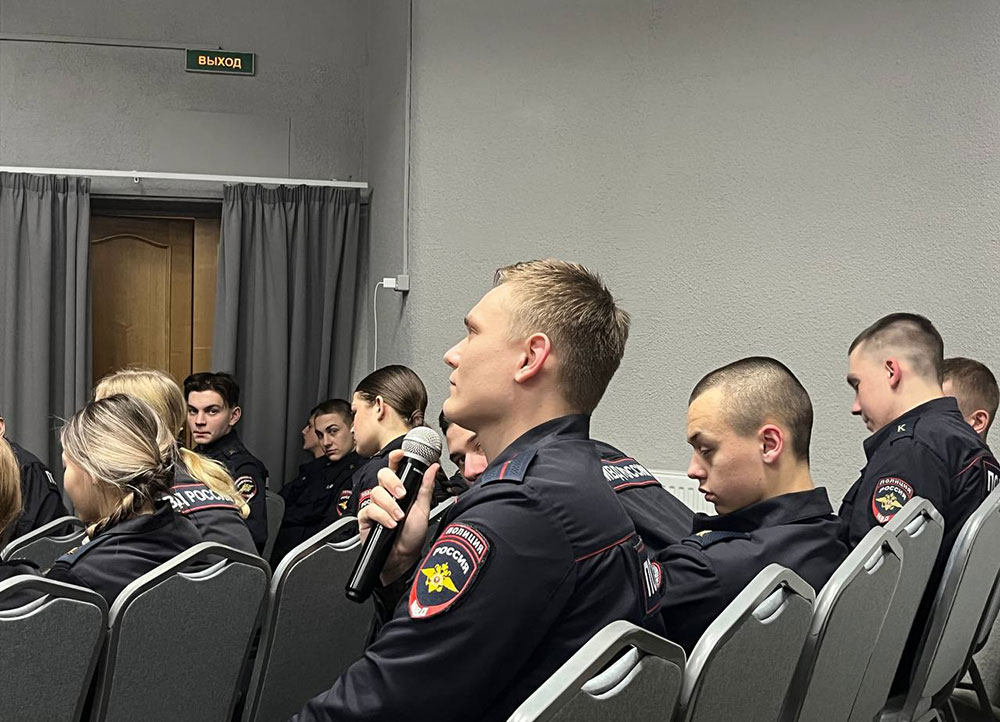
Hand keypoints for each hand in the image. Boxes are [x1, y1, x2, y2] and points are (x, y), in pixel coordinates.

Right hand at [357, 449, 438, 585]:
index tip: (401, 453)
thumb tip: (433, 467)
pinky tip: (390, 524)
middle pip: (383, 475)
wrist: (403, 559)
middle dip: (393, 483)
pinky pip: (370, 510)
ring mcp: (376, 506)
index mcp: (401, 489)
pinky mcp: (366, 518)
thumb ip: (426, 487)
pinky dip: (382, 517)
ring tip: (399, 518)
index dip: (396, 458)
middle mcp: (387, 495)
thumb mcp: (423, 509)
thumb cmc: (412, 535)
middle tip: (403, 495)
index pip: (396, 467)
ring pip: (377, 493)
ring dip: (390, 506)